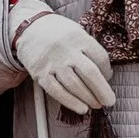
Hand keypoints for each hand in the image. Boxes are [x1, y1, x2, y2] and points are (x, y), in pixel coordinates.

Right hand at [9, 0, 115, 115]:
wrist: (29, 29)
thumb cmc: (58, 33)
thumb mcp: (77, 32)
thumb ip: (90, 50)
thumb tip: (106, 74)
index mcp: (79, 38)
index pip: (100, 58)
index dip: (107, 72)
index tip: (109, 79)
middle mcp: (67, 50)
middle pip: (89, 73)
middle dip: (102, 90)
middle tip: (109, 101)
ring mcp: (53, 63)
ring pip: (74, 85)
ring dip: (88, 98)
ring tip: (97, 105)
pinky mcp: (40, 74)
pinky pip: (56, 91)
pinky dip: (70, 102)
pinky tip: (81, 108)